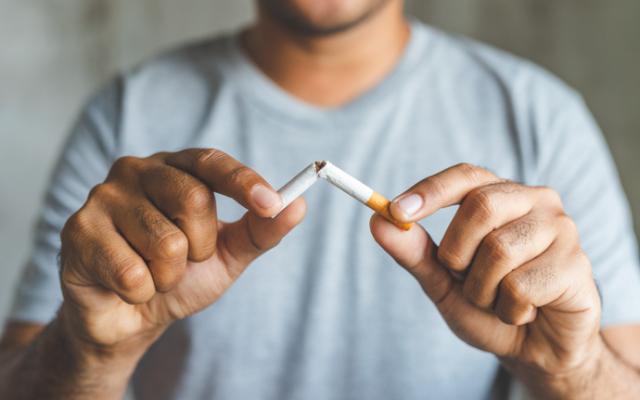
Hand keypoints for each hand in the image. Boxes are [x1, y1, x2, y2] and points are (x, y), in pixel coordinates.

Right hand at [59, 149, 304, 356]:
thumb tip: (298, 204)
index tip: (271, 203)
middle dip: (201, 247)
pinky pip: (132, 273)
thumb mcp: (228, 253)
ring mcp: (102, 197)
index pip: (211, 162)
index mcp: (175, 169)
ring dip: (169, 275)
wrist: (132, 318)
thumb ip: (261, 229)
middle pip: (193, 199)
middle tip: (183, 260)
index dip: (243, 182)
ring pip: (165, 242)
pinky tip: (126, 286)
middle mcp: (136, 171)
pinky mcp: (77, 231)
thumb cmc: (181, 275)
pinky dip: (141, 292)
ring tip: (152, 274)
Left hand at [370, 163, 601, 390]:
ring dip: (482, 290)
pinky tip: (523, 312)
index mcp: (502, 195)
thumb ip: (414, 251)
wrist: (534, 348)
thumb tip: (377, 221)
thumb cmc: (489, 304)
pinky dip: (508, 309)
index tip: (395, 211)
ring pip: (499, 251)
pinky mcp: (576, 264)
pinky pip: (521, 286)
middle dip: (457, 253)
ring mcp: (561, 229)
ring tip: (498, 299)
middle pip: (481, 207)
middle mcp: (535, 201)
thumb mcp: (443, 280)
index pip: (465, 176)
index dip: (430, 191)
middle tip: (464, 278)